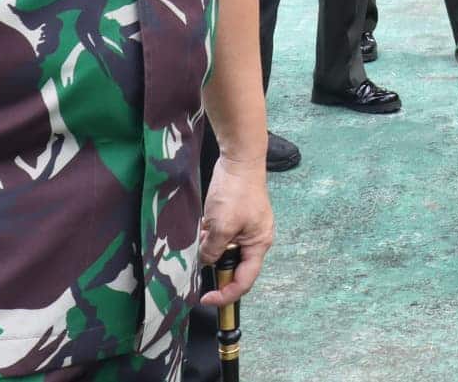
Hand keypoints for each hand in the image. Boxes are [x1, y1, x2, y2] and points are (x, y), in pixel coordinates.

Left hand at [197, 152, 273, 305]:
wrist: (239, 160)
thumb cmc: (236, 193)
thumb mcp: (221, 226)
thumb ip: (213, 250)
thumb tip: (206, 262)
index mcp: (259, 245)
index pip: (244, 281)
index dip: (226, 294)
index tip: (206, 298)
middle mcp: (255, 240)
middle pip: (236, 268)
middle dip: (217, 272)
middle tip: (199, 273)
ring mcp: (246, 228)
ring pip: (227, 252)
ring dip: (211, 254)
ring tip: (198, 248)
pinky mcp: (236, 218)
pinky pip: (223, 238)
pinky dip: (211, 240)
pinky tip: (201, 234)